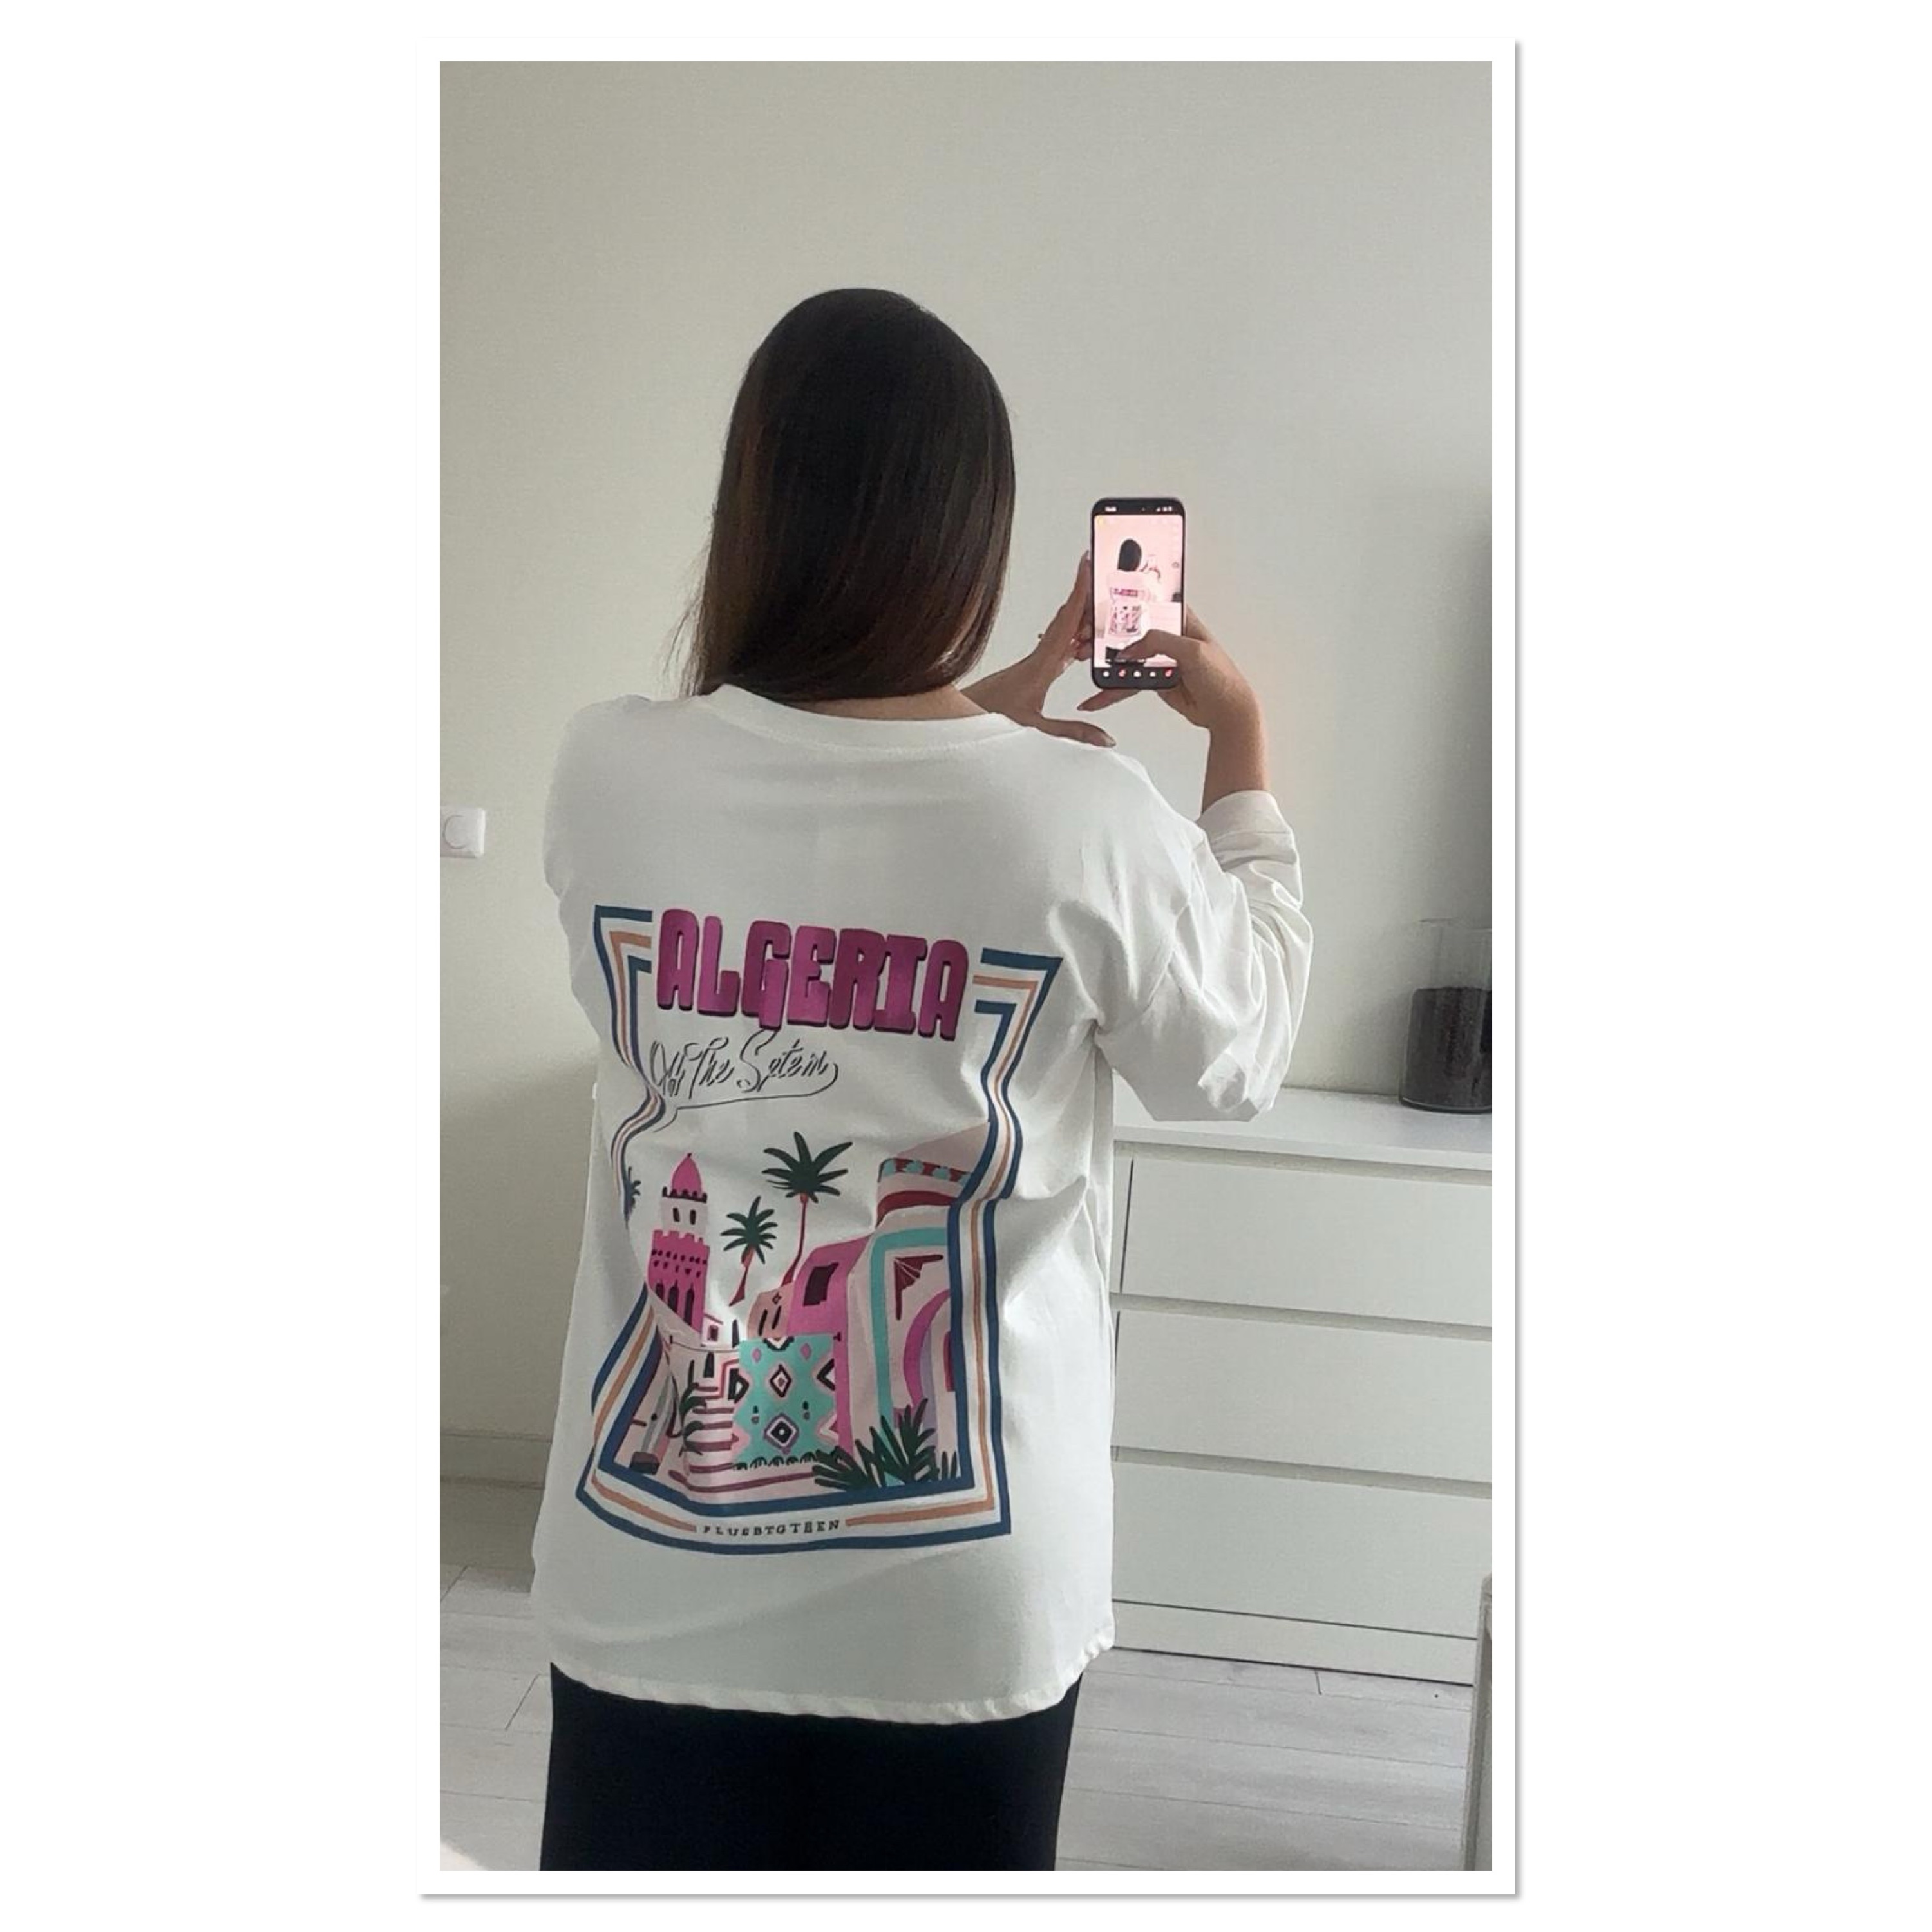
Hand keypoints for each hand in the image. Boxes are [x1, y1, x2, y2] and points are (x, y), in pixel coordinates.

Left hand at [962, 553, 1114, 747]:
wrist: (959, 721)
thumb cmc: (989, 719)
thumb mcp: (1036, 730)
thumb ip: (1073, 733)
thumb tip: (1104, 739)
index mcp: (1040, 666)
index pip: (1066, 622)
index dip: (1079, 593)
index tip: (1087, 566)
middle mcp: (1037, 659)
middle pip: (1066, 620)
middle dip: (1084, 595)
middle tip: (1099, 573)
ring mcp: (1032, 663)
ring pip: (1061, 633)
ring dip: (1079, 618)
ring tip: (1099, 606)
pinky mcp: (1028, 671)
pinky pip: (1055, 647)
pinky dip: (1070, 639)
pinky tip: (1079, 644)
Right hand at [1077, 604, 1258, 733]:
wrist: (1227, 712)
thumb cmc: (1222, 677)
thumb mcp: (1192, 651)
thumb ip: (1160, 642)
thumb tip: (1131, 647)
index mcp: (1180, 620)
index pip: (1146, 603)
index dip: (1123, 601)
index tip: (1099, 603)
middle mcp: (1168, 636)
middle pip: (1130, 630)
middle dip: (1105, 634)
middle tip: (1083, 637)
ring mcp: (1160, 658)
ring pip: (1125, 657)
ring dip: (1104, 662)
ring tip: (1083, 663)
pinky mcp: (1155, 680)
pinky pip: (1127, 682)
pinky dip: (1111, 690)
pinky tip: (1097, 697)